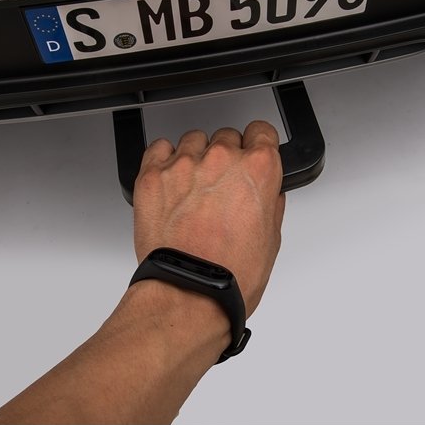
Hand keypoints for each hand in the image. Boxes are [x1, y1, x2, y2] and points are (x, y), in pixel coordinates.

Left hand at [133, 120, 285, 316]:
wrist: (188, 293)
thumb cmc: (229, 275)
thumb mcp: (271, 239)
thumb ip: (270, 203)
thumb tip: (266, 193)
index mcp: (257, 169)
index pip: (261, 131)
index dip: (258, 144)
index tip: (253, 152)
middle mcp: (221, 159)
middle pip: (227, 137)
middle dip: (227, 158)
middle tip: (222, 188)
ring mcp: (184, 164)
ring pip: (193, 140)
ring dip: (196, 159)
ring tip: (194, 191)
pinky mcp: (152, 175)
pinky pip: (159, 148)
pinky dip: (165, 160)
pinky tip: (171, 182)